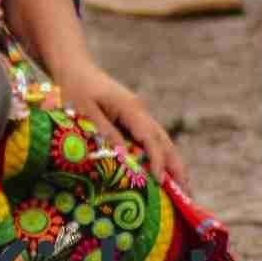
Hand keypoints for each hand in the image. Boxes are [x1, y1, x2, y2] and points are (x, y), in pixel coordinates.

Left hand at [54, 62, 187, 189]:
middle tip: (188, 193)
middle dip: (177, 167)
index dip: (157, 161)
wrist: (73, 66)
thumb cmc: (75, 88)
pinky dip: (160, 156)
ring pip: (162, 141)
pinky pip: (151, 139)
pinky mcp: (132, 118)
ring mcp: (138, 114)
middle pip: (165, 142)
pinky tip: (163, 172)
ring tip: (183, 188)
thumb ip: (105, 132)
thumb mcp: (84, 111)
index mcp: (131, 108)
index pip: (150, 139)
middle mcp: (140, 112)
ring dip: (173, 163)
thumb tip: (124, 156)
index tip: (161, 181)